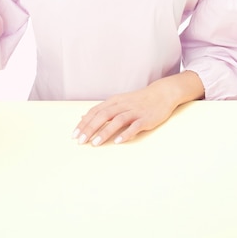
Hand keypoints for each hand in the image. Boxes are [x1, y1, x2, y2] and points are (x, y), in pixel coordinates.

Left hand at [72, 72, 204, 145]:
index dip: (84, 123)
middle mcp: (122, 105)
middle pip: (103, 116)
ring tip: (95, 144)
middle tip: (80, 141)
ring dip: (105, 132)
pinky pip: (134, 126)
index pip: (95, 111)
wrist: (161, 94)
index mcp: (114, 101)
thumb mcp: (118, 102)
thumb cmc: (138, 100)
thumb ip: (102, 110)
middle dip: (90, 129)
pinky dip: (125, 133)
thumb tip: (83, 117)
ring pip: (117, 120)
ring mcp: (134, 111)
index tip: (74, 135)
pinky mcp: (145, 119)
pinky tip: (118, 142)